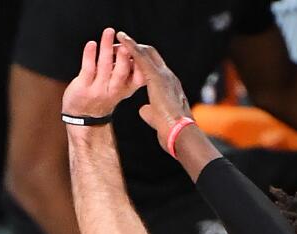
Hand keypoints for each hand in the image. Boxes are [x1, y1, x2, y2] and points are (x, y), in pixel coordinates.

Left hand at [61, 28, 144, 122]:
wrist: (83, 119)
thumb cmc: (102, 98)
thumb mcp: (119, 89)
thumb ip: (126, 72)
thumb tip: (131, 49)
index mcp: (125, 90)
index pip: (138, 79)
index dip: (140, 66)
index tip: (140, 51)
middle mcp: (113, 91)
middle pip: (122, 73)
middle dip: (124, 58)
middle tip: (126, 45)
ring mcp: (98, 89)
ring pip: (104, 66)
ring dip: (107, 47)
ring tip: (109, 32)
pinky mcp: (83, 87)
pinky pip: (87, 68)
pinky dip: (90, 55)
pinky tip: (92, 44)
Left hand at [116, 33, 192, 150]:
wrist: (179, 133)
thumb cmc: (170, 130)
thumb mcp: (157, 118)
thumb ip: (150, 111)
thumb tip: (143, 110)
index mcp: (170, 87)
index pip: (155, 68)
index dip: (142, 62)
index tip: (129, 61)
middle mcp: (168, 77)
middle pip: (151, 55)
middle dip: (136, 50)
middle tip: (120, 47)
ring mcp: (164, 75)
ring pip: (146, 53)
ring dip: (131, 46)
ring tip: (117, 39)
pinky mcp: (156, 76)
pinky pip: (141, 56)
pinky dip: (130, 46)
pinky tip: (121, 39)